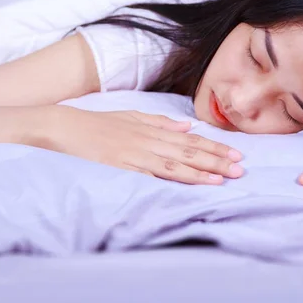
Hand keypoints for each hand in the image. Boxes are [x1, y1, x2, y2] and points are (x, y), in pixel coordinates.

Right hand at [44, 106, 242, 183]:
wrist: (62, 127)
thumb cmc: (96, 124)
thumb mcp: (130, 117)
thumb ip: (159, 121)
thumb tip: (187, 126)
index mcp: (150, 129)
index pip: (190, 140)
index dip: (214, 147)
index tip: (235, 154)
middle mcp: (147, 141)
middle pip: (188, 152)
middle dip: (216, 161)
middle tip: (240, 168)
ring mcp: (134, 155)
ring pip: (174, 163)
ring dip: (201, 171)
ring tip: (223, 178)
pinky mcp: (120, 168)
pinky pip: (150, 176)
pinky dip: (172, 180)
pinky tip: (188, 185)